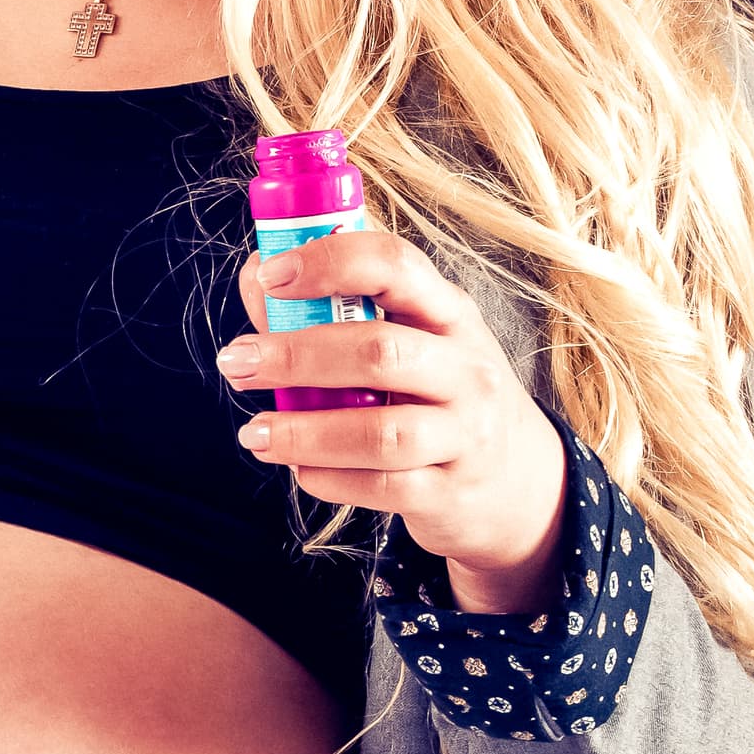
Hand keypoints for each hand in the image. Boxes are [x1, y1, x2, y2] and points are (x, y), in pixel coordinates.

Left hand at [217, 225, 568, 612]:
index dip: (329, 262)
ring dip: (304, 430)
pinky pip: (383, 487)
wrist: (517, 481)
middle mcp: (468, 369)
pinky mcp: (453, 492)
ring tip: (254, 431)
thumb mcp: (406, 338)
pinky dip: (329, 478)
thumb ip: (328, 309)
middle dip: (296, 355)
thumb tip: (257, 275)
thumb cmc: (439, 394)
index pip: (397, 266)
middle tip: (236, 361)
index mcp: (449, 314)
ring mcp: (467, 434)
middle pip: (380, 352)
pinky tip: (297, 468)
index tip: (271, 276)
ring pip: (381, 432)